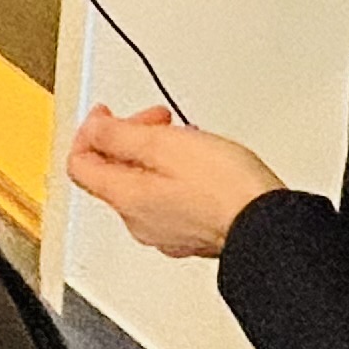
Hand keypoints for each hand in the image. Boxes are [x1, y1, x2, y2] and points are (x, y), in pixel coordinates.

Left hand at [68, 105, 283, 259]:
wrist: (268, 226)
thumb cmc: (225, 188)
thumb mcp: (164, 145)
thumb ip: (120, 136)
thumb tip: (94, 129)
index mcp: (127, 198)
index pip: (80, 165)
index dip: (89, 132)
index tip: (106, 114)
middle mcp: (139, 221)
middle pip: (111, 174)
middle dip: (127, 138)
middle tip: (155, 120)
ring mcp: (166, 231)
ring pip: (141, 185)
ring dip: (153, 155)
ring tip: (183, 138)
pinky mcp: (191, 234)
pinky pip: (166, 200)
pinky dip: (172, 175)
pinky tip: (198, 164)